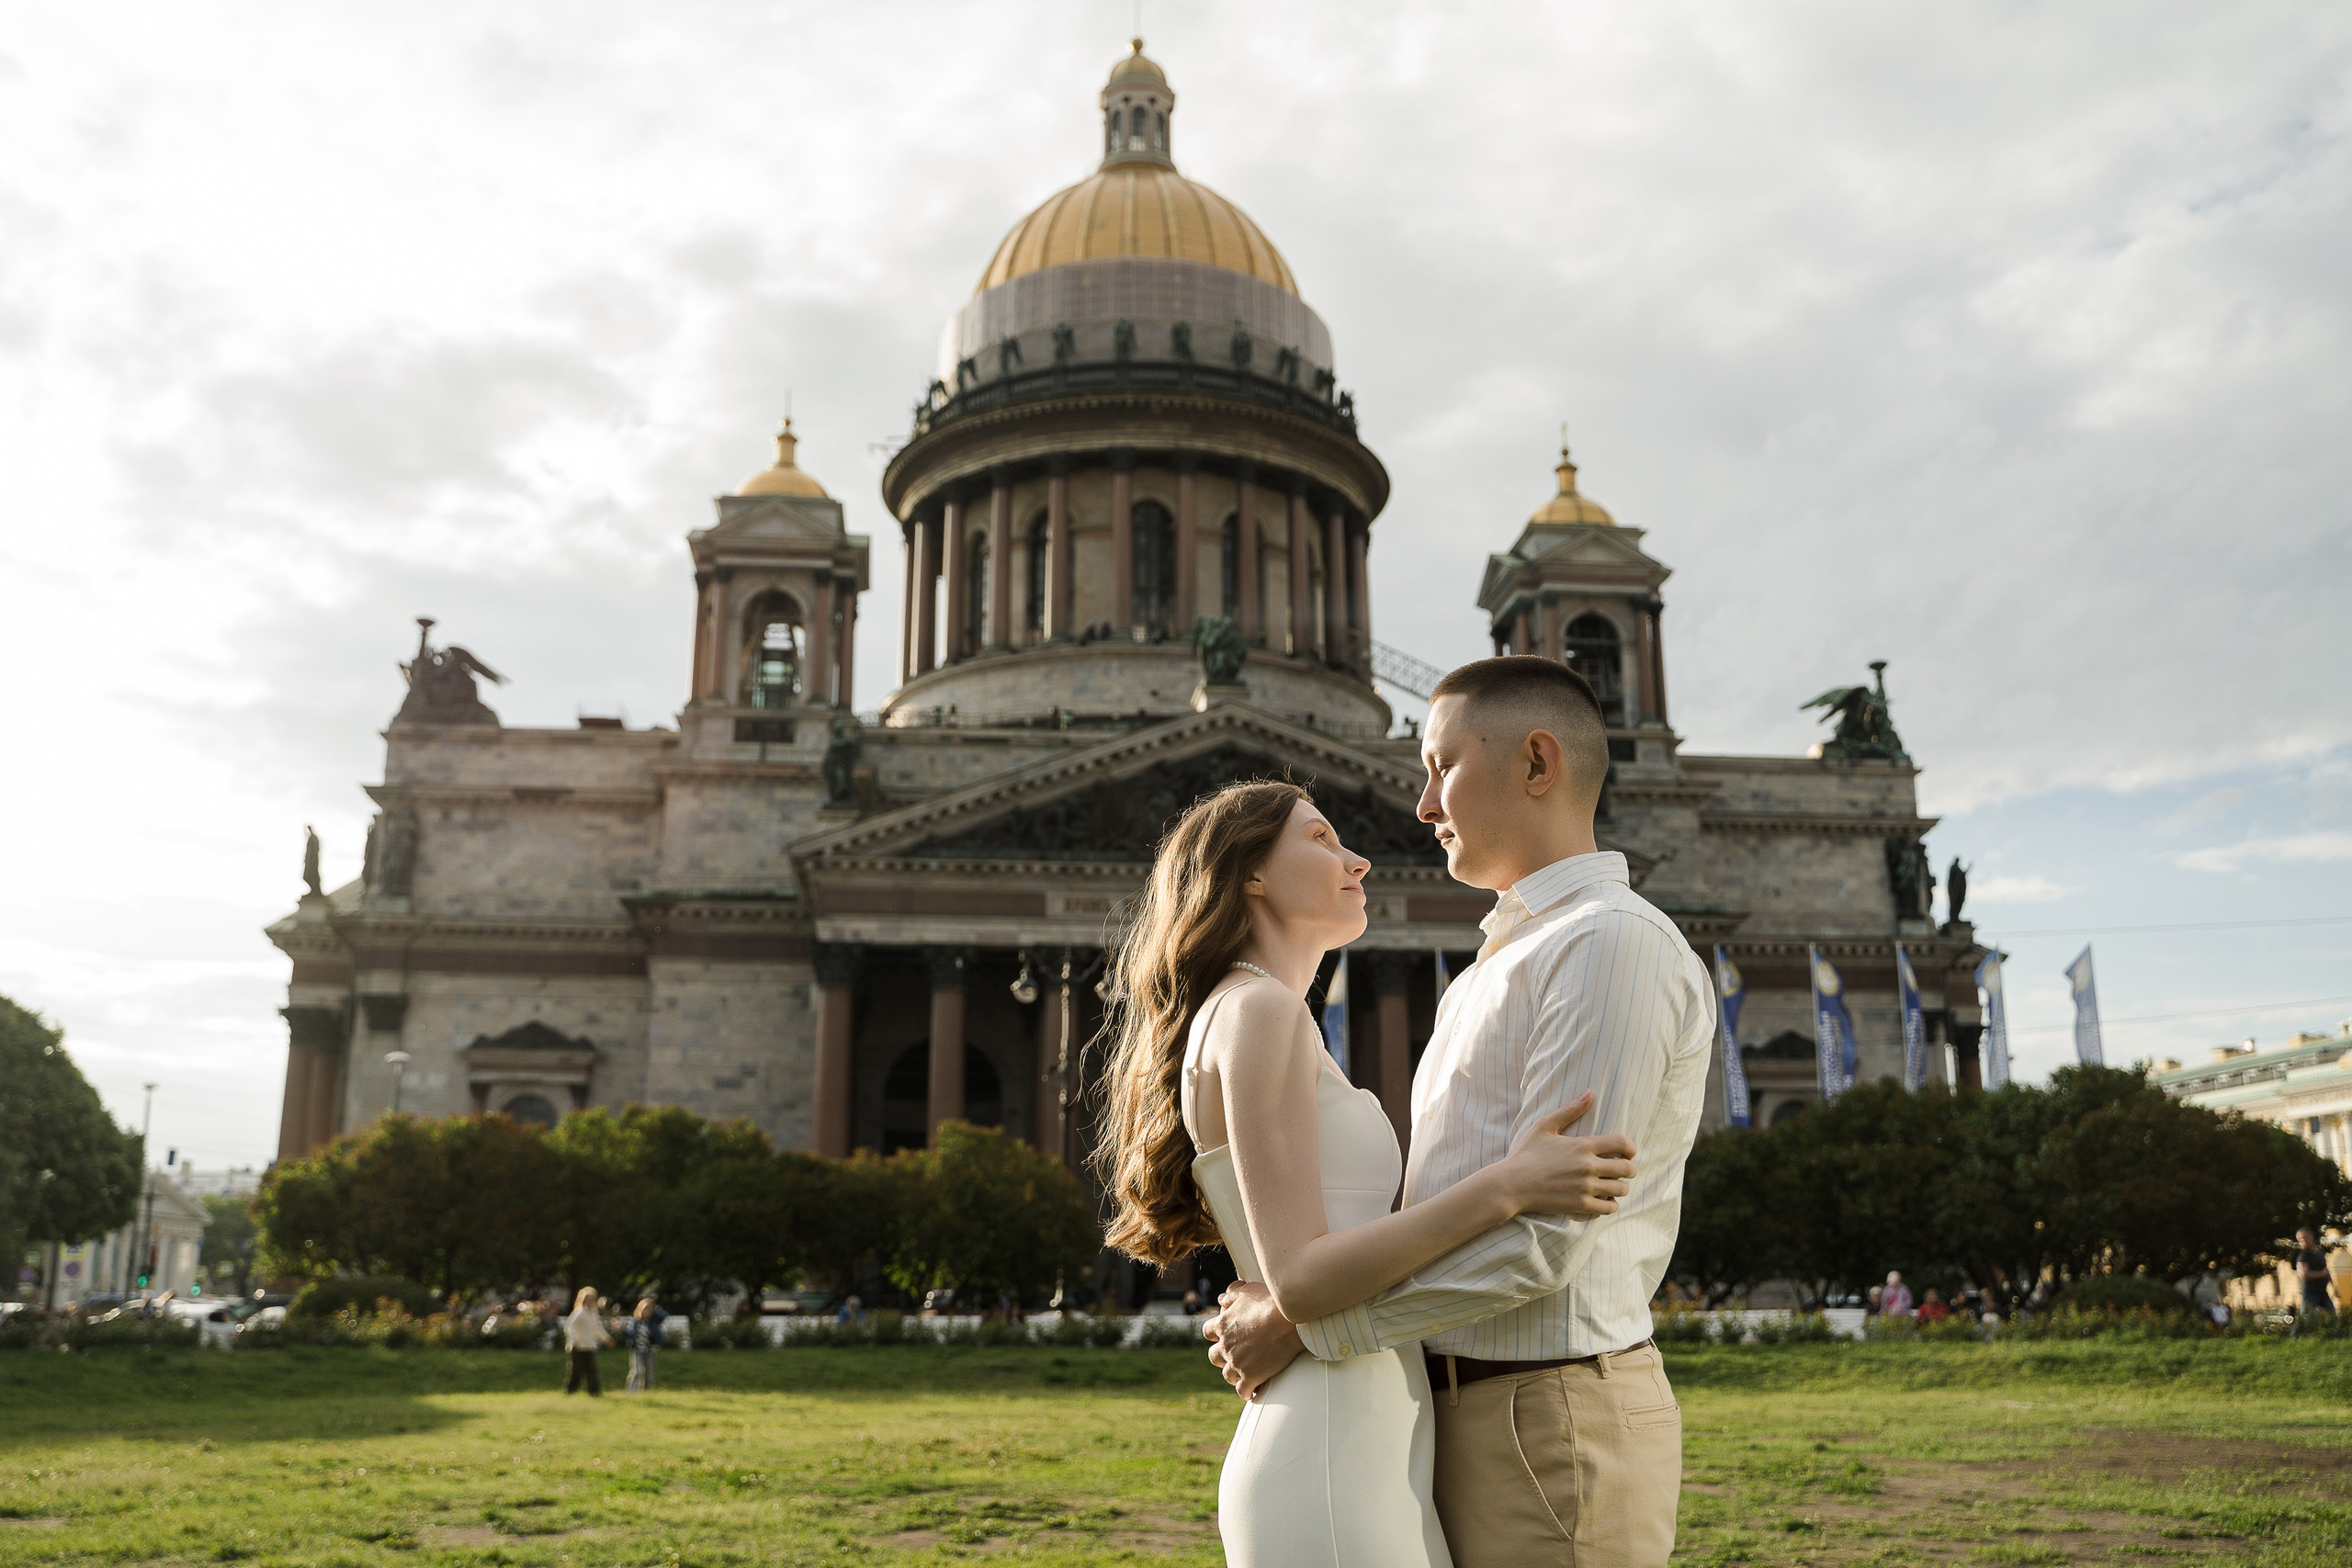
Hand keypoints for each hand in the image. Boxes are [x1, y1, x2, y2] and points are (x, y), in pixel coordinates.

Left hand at [1203, 1281, 1303, 1400]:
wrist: (1289, 1321)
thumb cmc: (1270, 1302)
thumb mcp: (1248, 1291)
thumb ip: (1232, 1295)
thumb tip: (1221, 1299)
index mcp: (1223, 1324)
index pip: (1207, 1331)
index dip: (1214, 1334)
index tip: (1221, 1336)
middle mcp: (1226, 1346)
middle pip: (1214, 1357)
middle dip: (1222, 1357)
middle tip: (1233, 1356)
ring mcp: (1238, 1363)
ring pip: (1227, 1375)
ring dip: (1234, 1375)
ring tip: (1243, 1375)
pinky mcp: (1251, 1377)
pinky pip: (1243, 1391)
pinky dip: (1247, 1393)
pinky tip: (1252, 1392)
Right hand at [1498, 1091, 1636, 1216]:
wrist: (1511, 1185)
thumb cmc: (1525, 1154)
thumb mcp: (1544, 1127)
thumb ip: (1569, 1110)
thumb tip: (1589, 1093)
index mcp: (1582, 1145)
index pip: (1622, 1143)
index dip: (1631, 1148)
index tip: (1628, 1152)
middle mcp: (1588, 1166)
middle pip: (1627, 1168)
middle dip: (1629, 1168)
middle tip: (1622, 1170)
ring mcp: (1585, 1187)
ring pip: (1621, 1189)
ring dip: (1620, 1187)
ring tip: (1613, 1185)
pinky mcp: (1580, 1205)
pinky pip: (1609, 1208)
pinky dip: (1611, 1205)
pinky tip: (1604, 1200)